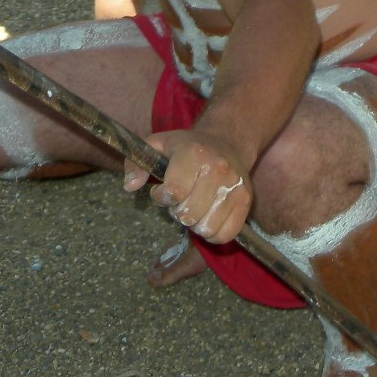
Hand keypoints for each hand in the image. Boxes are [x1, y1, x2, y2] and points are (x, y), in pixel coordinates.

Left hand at [124, 127, 253, 244]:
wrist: (227, 142)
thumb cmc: (187, 148)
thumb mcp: (157, 145)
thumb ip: (136, 164)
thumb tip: (131, 186)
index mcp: (194, 153)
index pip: (173, 193)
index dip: (162, 197)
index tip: (164, 190)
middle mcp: (218, 169)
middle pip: (188, 214)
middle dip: (178, 211)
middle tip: (182, 199)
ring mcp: (234, 186)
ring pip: (205, 228)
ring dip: (195, 223)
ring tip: (196, 207)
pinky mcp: (246, 200)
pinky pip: (224, 234)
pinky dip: (213, 233)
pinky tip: (209, 216)